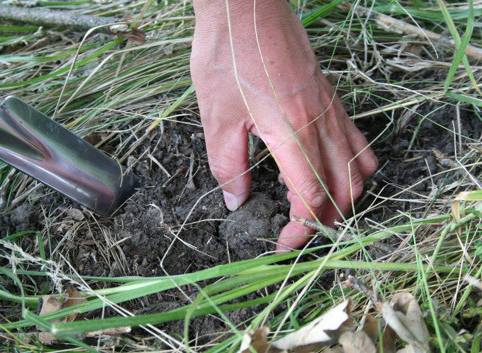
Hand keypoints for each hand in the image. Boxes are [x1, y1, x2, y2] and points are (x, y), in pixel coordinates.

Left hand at [191, 0, 377, 250]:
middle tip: (296, 230)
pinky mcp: (330, 96)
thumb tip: (237, 200)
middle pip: (343, 189)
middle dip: (325, 220)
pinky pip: (355, 140)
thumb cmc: (226, 55)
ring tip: (313, 206)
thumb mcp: (217, 116)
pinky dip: (349, 166)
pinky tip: (324, 168)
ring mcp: (331, 109)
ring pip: (357, 167)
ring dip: (342, 197)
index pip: (311, 197)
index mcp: (293, 133)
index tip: (282, 244)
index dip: (300, 228)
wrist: (245, 6)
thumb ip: (228, 164)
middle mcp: (321, 123)